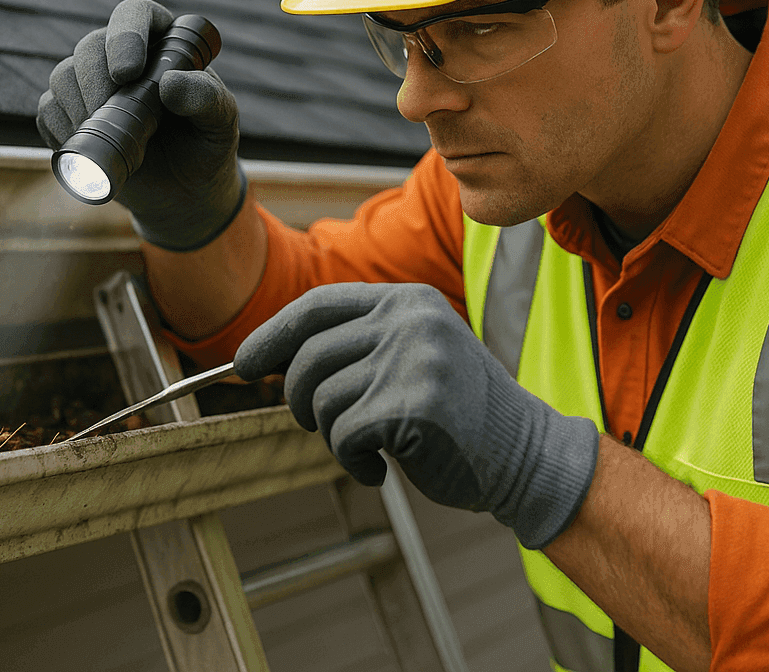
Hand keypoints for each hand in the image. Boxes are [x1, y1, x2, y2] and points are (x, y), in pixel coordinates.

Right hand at [38, 0, 244, 250]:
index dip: (125, 35)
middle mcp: (123, 56)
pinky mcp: (70, 113)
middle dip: (96, 82)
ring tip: (109, 138)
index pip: (134, 14)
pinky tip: (87, 147)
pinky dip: (61, 129)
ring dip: (78, 107)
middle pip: (90, 47)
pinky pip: (48, 109)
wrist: (184, 191)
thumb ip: (206, 99)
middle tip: (111, 116)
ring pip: (63, 75)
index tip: (127, 73)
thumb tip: (169, 83)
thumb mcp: (220, 123)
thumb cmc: (207, 147)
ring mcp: (93, 84)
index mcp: (162, 43)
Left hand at [235, 282, 599, 549]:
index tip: (244, 362)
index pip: (318, 305)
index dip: (273, 334)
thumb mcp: (415, 354)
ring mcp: (412, 359)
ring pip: (320, 399)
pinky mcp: (412, 404)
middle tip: (316, 425)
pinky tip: (380, 468)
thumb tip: (269, 357)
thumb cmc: (460, 414)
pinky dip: (352, 461)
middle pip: (309, 356)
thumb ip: (359, 344)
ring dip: (331, 435)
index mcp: (408, 300)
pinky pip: (342, 435)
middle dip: (296, 399)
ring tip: (367, 447)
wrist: (524, 455)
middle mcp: (410, 321)